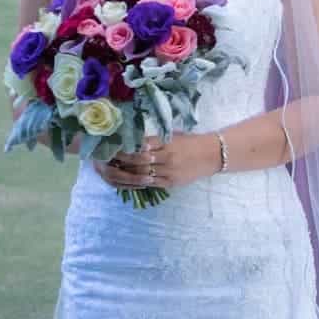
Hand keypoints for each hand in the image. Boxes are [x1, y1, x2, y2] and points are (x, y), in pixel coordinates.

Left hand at [91, 133, 217, 190]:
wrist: (212, 155)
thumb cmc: (191, 142)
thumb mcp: (173, 136)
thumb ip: (155, 140)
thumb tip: (133, 142)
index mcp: (166, 142)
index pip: (140, 145)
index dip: (125, 148)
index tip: (112, 147)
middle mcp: (167, 156)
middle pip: (138, 160)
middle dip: (121, 161)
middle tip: (106, 160)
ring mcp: (169, 171)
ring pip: (142, 173)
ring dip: (126, 173)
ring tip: (113, 171)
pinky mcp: (171, 182)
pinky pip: (150, 183)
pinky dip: (137, 181)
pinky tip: (127, 180)